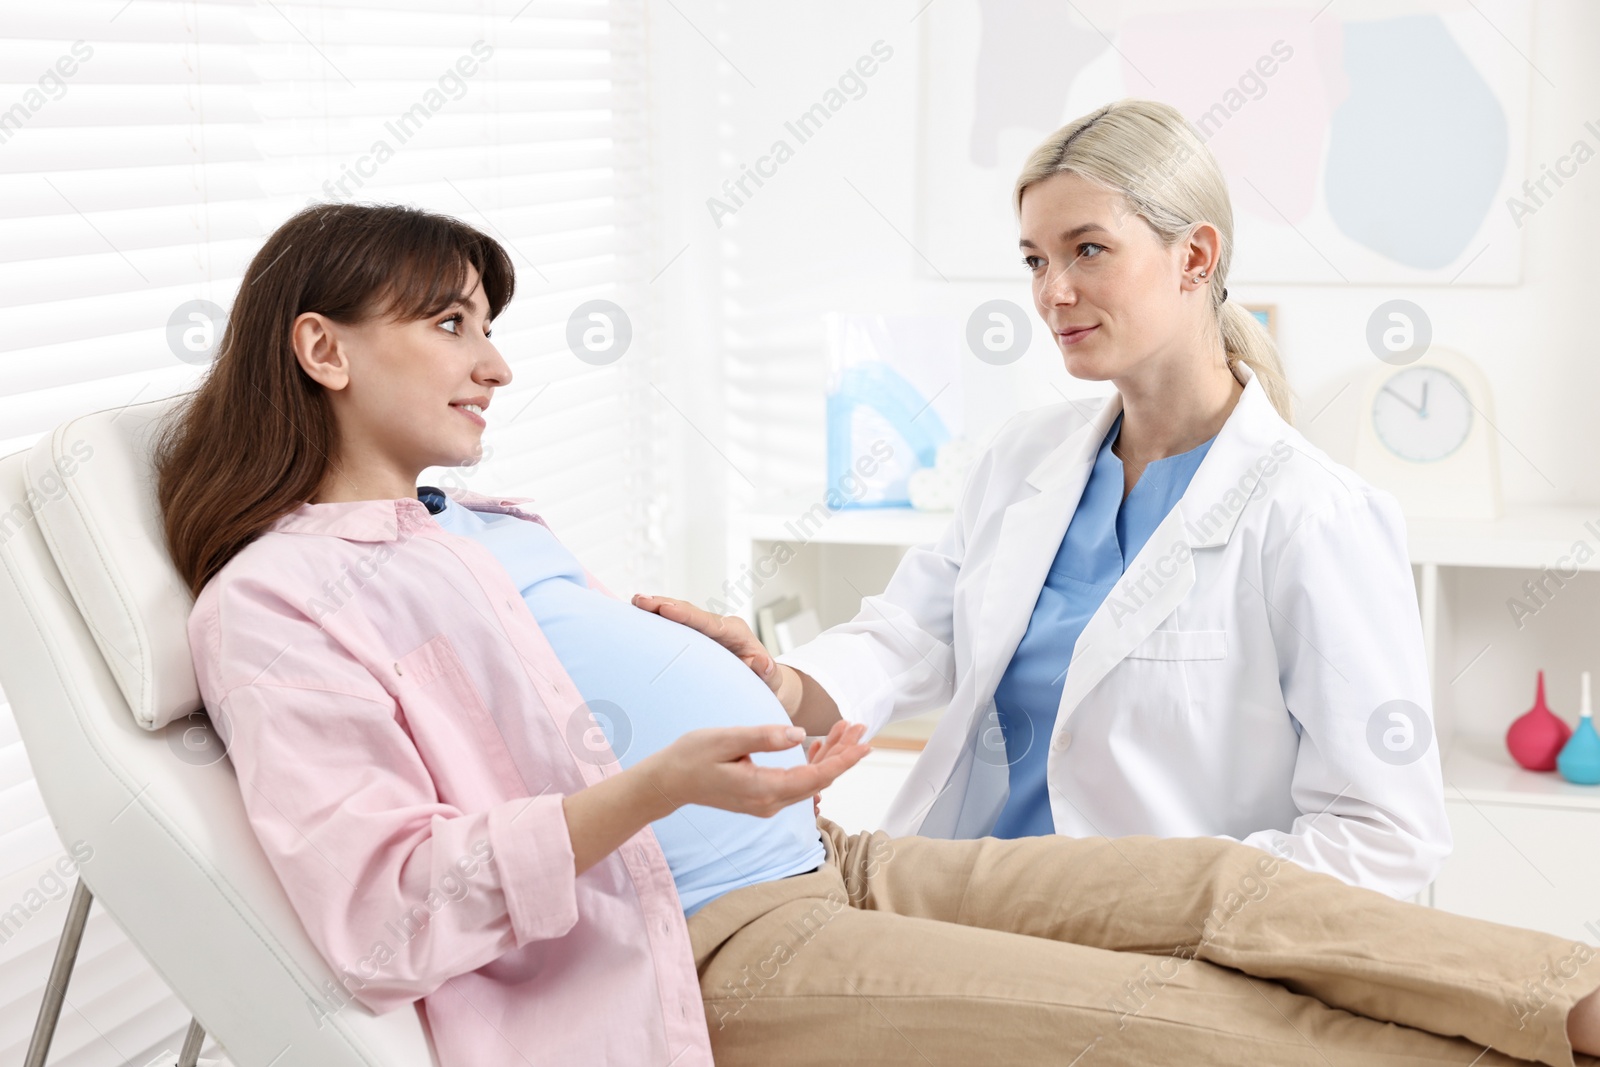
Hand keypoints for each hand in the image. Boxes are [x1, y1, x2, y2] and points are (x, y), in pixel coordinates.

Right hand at [633, 594, 801, 715]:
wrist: (765, 682)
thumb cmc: (768, 682)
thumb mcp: (771, 679)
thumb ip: (768, 672)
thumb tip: (762, 662)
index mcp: (735, 633)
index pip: (708, 622)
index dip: (687, 615)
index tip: (667, 608)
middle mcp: (719, 627)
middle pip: (689, 613)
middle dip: (665, 605)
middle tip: (641, 600)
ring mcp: (706, 632)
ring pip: (680, 616)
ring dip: (658, 609)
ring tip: (636, 602)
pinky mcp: (697, 639)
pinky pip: (677, 627)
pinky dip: (659, 621)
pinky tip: (639, 616)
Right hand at [643, 723, 868, 818]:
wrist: (668, 782)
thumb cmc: (692, 756)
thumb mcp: (726, 739)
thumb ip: (764, 737)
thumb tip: (800, 734)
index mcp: (763, 789)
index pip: (815, 777)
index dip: (843, 760)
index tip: (864, 744)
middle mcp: (770, 802)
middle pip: (818, 780)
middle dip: (842, 754)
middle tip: (860, 727)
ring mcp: (766, 803)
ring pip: (809, 781)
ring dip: (829, 757)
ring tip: (845, 729)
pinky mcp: (763, 797)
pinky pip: (797, 782)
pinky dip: (811, 763)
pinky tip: (819, 745)